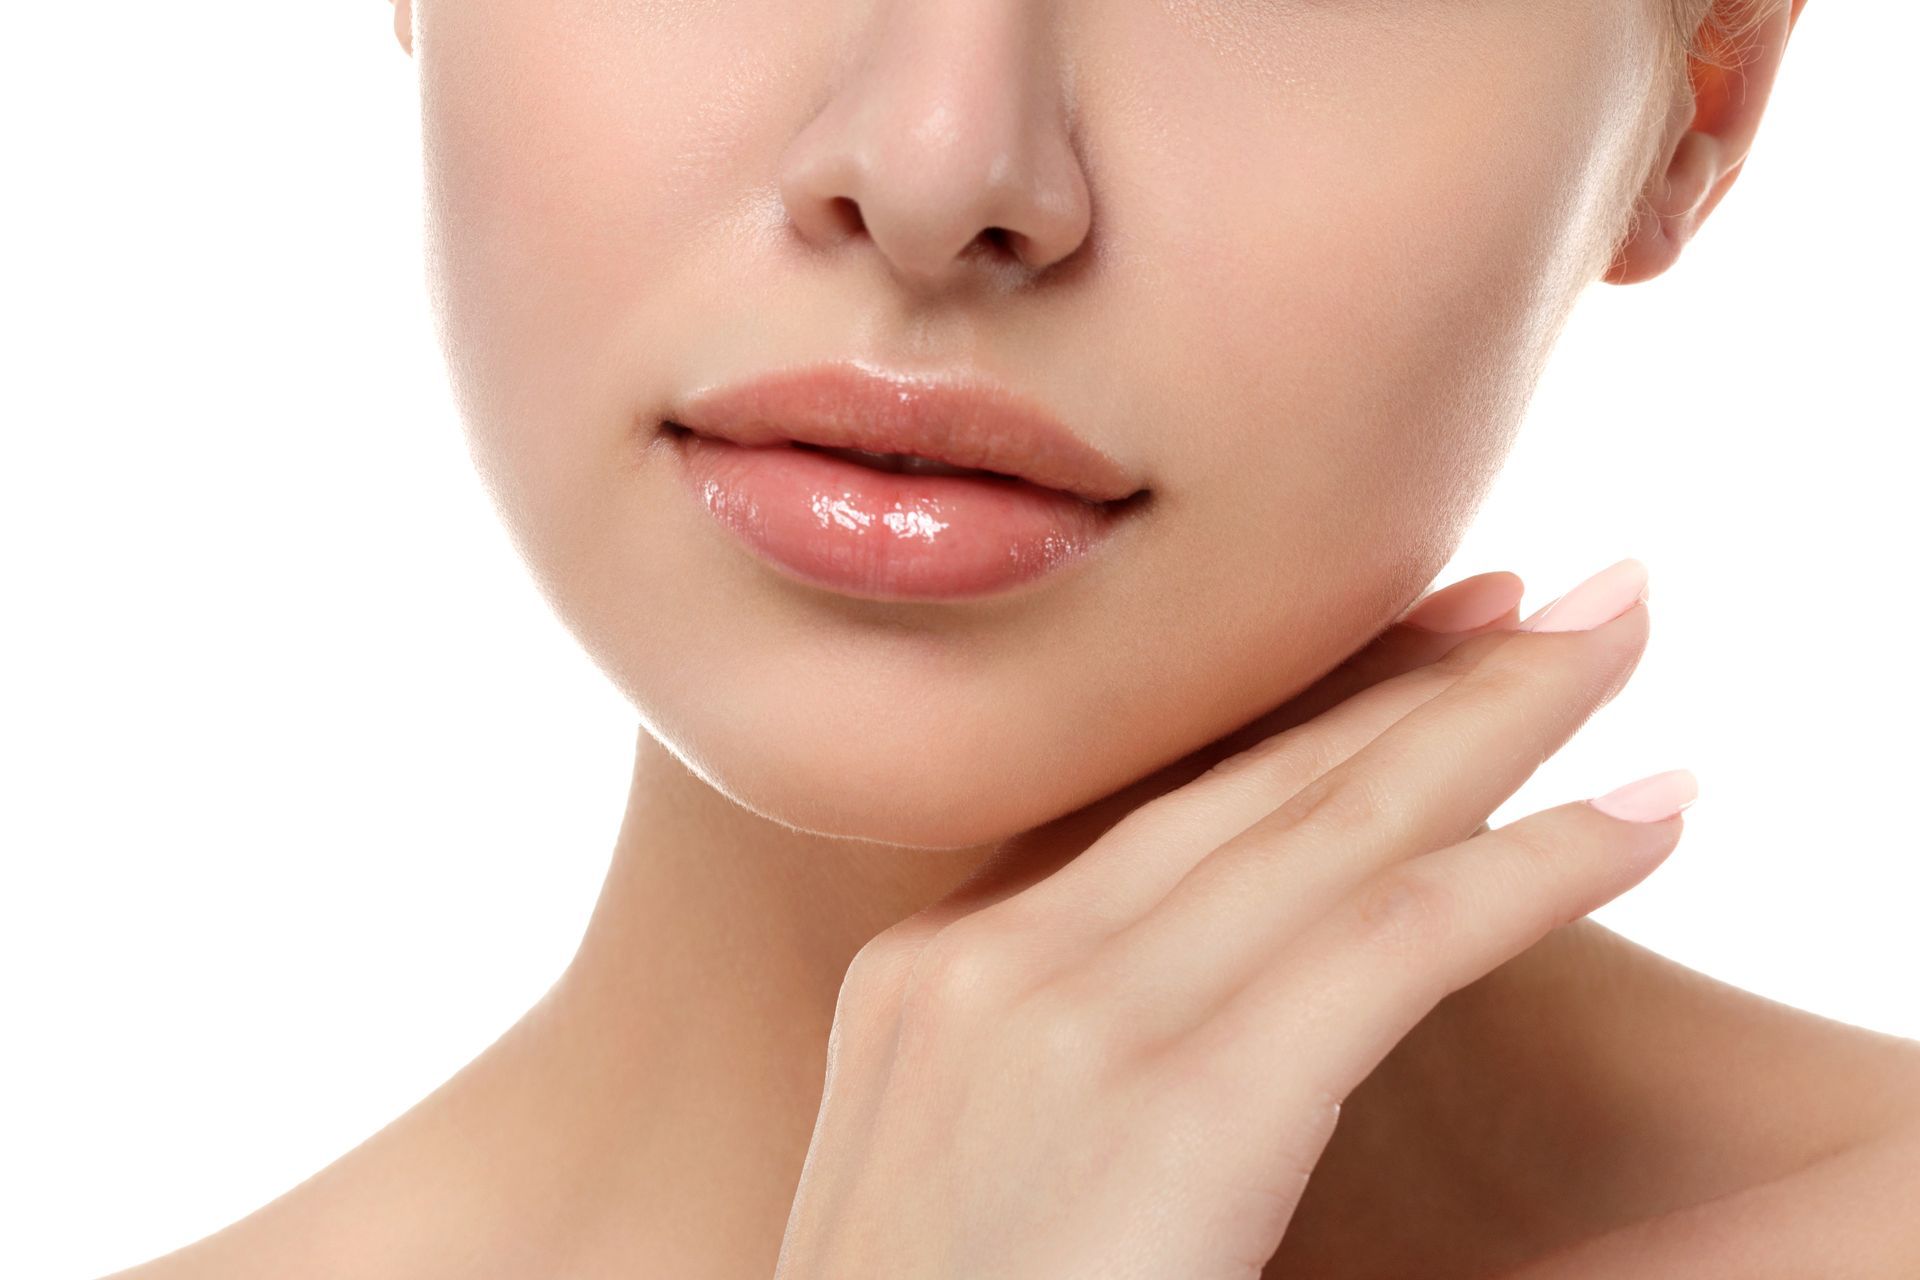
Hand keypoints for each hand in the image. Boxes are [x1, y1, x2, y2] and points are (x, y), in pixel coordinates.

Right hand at [774, 558, 1688, 1279]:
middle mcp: (987, 960)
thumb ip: (1041, 1050)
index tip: (1409, 645)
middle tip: (1537, 599)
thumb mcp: (948, 1164)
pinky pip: (1394, 941)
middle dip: (1406, 677)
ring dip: (1499, 721)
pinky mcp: (1177, 1110)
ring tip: (1615, 638)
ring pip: (1333, 823)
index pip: (1143, 799)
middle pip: (1243, 778)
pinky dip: (1536, 868)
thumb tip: (1191, 1003)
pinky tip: (1649, 817)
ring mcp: (1066, 1019)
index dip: (1293, 708)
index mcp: (932, 972)